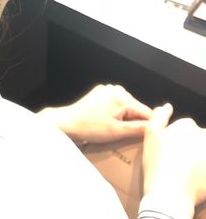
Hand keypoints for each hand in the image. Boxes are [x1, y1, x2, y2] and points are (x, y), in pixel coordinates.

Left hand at [38, 84, 152, 142]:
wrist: (68, 122)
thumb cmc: (90, 128)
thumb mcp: (118, 132)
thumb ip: (140, 129)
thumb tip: (158, 125)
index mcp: (122, 97)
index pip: (147, 112)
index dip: (149, 126)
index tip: (148, 137)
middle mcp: (116, 89)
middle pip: (136, 109)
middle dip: (134, 122)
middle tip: (125, 135)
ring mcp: (107, 89)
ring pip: (127, 107)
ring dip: (125, 118)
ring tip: (115, 129)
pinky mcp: (100, 92)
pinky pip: (115, 103)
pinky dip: (116, 113)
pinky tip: (108, 122)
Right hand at [143, 103, 205, 208]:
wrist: (171, 194)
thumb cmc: (158, 164)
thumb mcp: (150, 135)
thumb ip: (159, 116)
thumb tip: (166, 106)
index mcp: (188, 126)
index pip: (188, 126)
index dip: (179, 137)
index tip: (173, 148)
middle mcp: (203, 137)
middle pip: (200, 137)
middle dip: (192, 146)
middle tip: (181, 161)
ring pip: (203, 151)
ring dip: (199, 156)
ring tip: (189, 170)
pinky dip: (203, 169)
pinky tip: (196, 176)